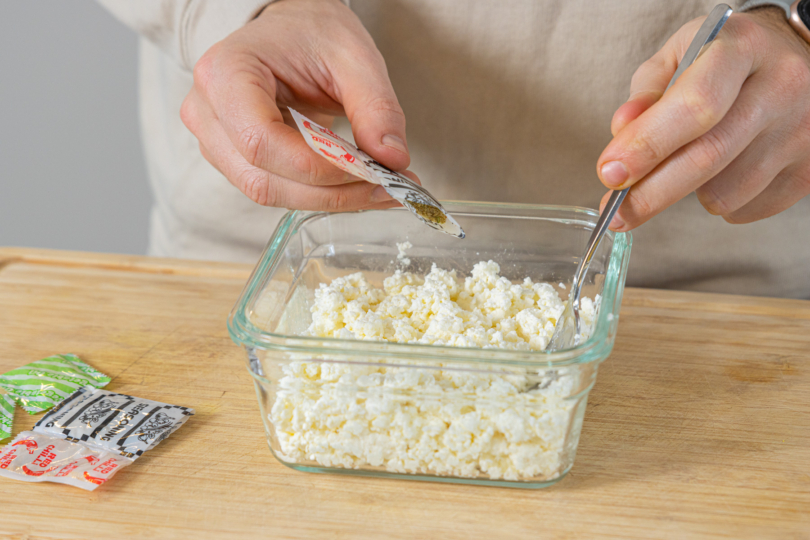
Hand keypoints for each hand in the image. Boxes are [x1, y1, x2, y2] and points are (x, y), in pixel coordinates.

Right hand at [180, 0, 410, 210]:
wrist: (290, 30)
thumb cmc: (312, 33)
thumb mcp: (354, 57)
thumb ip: (376, 107)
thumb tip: (393, 160)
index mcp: (226, 73)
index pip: (261, 141)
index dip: (317, 168)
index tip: (371, 171)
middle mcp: (207, 111)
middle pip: (262, 178)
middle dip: (331, 193)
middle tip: (388, 189)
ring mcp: (214, 140)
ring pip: (268, 192)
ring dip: (328, 199)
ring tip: (379, 189)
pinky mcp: (233, 159)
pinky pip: (275, 189)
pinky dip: (319, 194)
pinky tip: (356, 185)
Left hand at [597, 9, 809, 229]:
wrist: (796, 57)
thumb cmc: (725, 59)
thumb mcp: (681, 55)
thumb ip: (646, 93)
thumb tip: (622, 131)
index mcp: (741, 47)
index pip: (694, 104)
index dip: (647, 145)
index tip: (610, 173)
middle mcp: (782, 84)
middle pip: (707, 157)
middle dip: (650, 193)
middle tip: (617, 212)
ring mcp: (804, 128)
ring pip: (725, 193)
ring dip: (690, 193)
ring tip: (692, 163)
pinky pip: (747, 209)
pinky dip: (721, 203)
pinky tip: (725, 172)